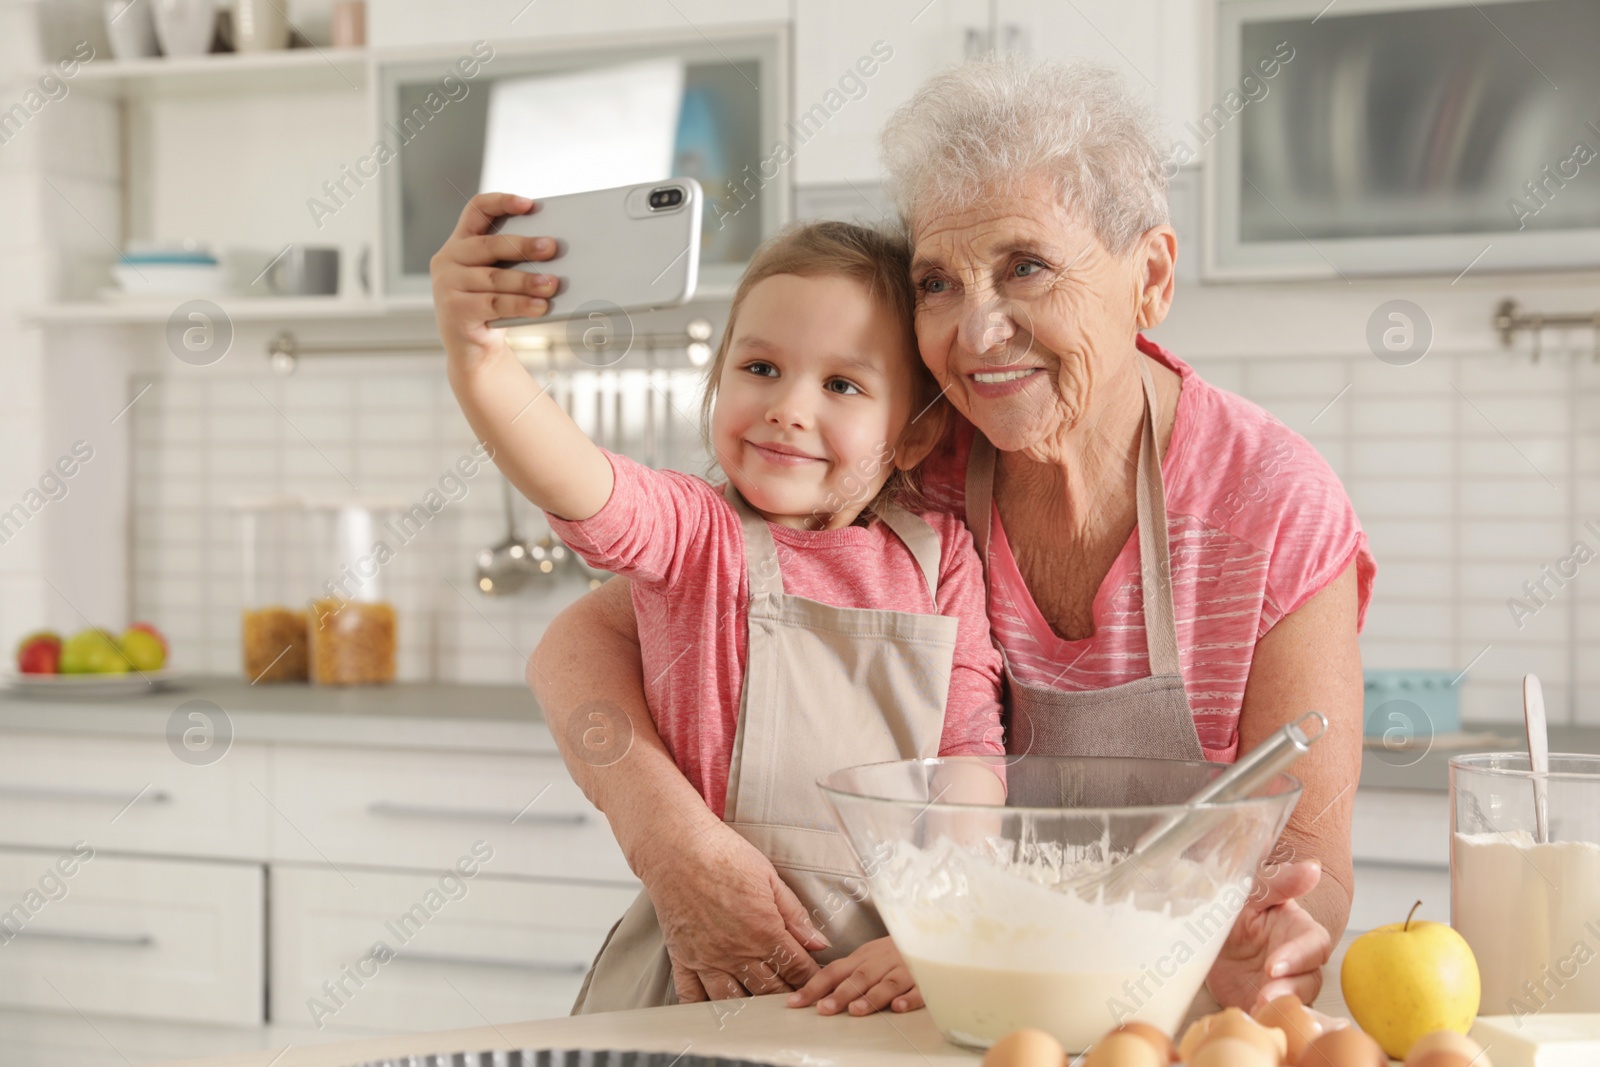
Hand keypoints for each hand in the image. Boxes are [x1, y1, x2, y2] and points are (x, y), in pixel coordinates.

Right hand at [429, 191, 560, 370]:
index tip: (529, 204)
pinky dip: (520, 304)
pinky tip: (540, 306)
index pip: (476, 210)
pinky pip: (494, 304)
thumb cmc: (491, 309)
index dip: (501, 202)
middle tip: (551, 247)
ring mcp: (447, 285)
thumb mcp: (498, 278)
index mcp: (459, 243)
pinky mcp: (454, 310)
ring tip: (552, 283)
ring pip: (494, 278)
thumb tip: (551, 250)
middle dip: (523, 246)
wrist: (473, 351)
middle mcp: (448, 259)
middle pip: (489, 245)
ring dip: (526, 280)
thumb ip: (512, 261)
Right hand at [642, 818, 827, 1001]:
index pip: (797, 968)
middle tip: (798, 998)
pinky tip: (717, 1010)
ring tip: (764, 1008)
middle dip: (788, 996)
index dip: (811, 978)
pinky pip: (692, 995)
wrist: (676, 847)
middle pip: (770, 990)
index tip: (818, 982)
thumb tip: (819, 942)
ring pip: (735, 1001)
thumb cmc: (722, 854)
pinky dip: (705, 1008)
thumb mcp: (769, 877)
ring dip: (753, 1007)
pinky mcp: (683, 958)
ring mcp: (707, 959)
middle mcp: (736, 952)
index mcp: (764, 931)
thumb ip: (794, 914)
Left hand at [786, 936, 922, 1015]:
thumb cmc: (895, 953)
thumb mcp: (869, 958)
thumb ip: (848, 973)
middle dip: (840, 993)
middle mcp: (881, 962)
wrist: (931, 936)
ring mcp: (904, 970)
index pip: (835, 970)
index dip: (815, 986)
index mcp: (864, 956)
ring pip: (886, 983)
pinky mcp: (926, 979)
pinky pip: (919, 989)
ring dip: (871, 997)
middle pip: (859, 977)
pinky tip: (898, 1007)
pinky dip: (908, 998)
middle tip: (824, 1009)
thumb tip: (817, 992)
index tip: (796, 1002)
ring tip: (856, 1010)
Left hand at [1207, 860, 1331, 1010]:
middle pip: (1309, 979)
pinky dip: (1265, 1019)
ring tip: (1257, 1006)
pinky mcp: (1266, 1003)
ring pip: (1295, 1001)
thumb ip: (1279, 882)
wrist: (1205, 934)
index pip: (1314, 944)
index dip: (1298, 956)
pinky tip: (1251, 1017)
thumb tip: (1313, 868)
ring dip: (1278, 1006)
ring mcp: (1282, 984)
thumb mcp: (1250, 891)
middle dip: (1289, 988)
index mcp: (1298, 930)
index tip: (1273, 965)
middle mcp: (1297, 960)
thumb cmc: (1235, 908)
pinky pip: (1274, 1016)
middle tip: (1264, 993)